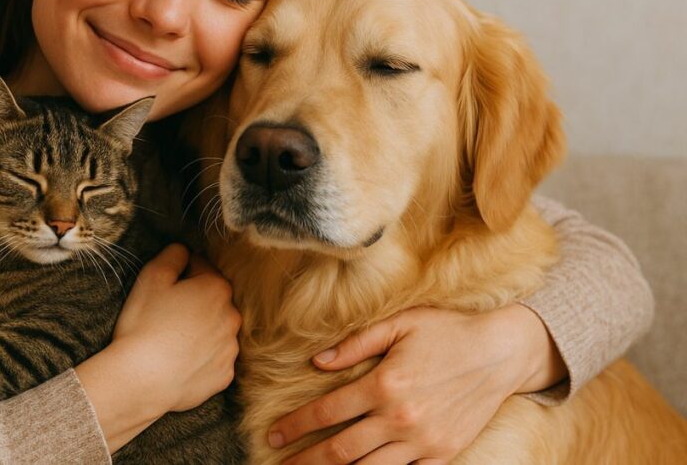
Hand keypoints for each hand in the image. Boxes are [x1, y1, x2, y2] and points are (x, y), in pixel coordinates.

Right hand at [112, 242, 241, 410]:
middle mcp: (232, 317)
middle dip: (194, 301)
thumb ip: (173, 255)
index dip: (181, 273)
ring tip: (171, 339)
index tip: (165, 286)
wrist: (140, 380)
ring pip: (216, 329)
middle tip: (165, 313)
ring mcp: (230, 349)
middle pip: (212, 299)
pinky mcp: (224, 375)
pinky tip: (180, 360)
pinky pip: (214, 358)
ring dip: (200, 329)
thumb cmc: (144, 325)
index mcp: (216, 288)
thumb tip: (184, 251)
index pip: (201, 267)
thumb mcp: (151, 277)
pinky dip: (201, 357)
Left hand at [268, 305, 565, 463]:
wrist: (501, 353)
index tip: (274, 434)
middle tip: (281, 464)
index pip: (327, 412)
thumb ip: (355, 344)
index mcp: (384, 384)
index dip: (295, 425)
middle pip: (340, 450)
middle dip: (306, 460)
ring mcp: (423, 442)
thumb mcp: (399, 324)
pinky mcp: (443, 454)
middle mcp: (400, 418)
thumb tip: (317, 362)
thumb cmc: (446, 331)